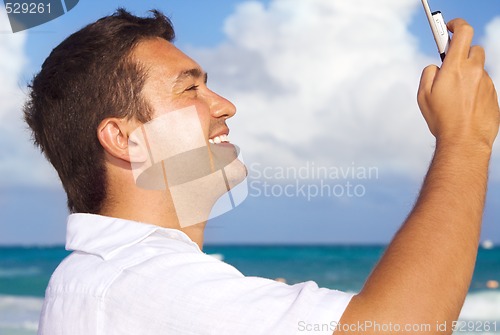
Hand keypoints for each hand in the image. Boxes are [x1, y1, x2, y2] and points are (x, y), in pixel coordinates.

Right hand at [418, 19, 498, 149]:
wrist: (464, 141)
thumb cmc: (441, 119)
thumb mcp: (423, 95)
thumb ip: (428, 73)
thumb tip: (436, 66)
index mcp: (455, 67)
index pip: (463, 32)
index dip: (456, 25)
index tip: (450, 27)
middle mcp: (474, 71)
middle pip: (473, 49)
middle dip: (462, 53)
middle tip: (451, 66)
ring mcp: (487, 83)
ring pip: (479, 69)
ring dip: (469, 74)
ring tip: (456, 96)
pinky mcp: (494, 95)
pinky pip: (483, 85)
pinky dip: (475, 90)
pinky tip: (465, 106)